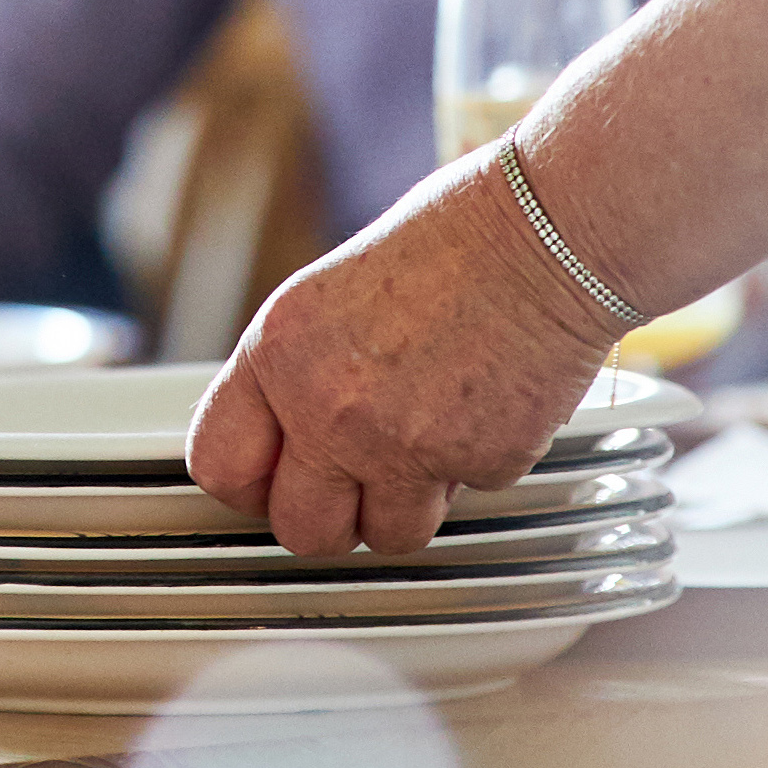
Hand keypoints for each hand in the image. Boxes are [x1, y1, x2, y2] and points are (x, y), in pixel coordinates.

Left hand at [184, 151, 622, 556]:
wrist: (549, 232)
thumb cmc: (455, 238)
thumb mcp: (334, 293)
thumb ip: (302, 369)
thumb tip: (288, 428)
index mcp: (280, 351)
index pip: (219, 465)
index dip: (251, 484)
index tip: (277, 479)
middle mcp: (329, 408)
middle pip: (301, 530)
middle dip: (334, 516)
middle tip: (360, 481)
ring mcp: (404, 445)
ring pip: (388, 535)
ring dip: (408, 503)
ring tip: (432, 437)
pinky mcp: (476, 466)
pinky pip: (462, 499)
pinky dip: (474, 468)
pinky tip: (484, 405)